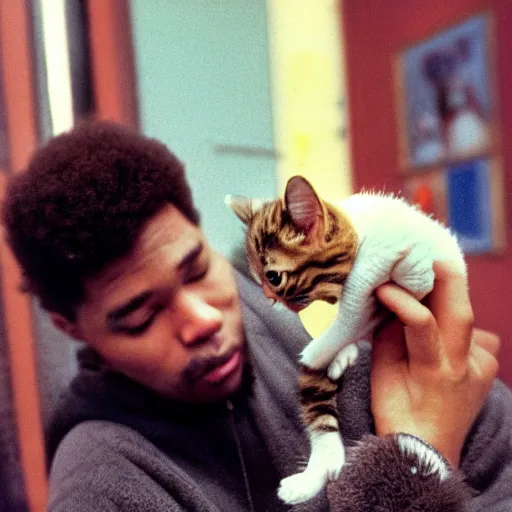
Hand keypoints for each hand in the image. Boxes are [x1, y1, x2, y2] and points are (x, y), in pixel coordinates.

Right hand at [370, 260, 498, 467]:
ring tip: (428, 289)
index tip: (381, 285)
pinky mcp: (488, 369)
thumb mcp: (383, 371)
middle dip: (445, 276)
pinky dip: (458, 330)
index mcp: (433, 368)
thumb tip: (390, 302)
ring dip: (449, 300)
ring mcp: (482, 367)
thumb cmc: (397, 411)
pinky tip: (444, 336)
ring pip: (470, 319)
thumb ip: (388, 334)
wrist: (427, 449)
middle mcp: (463, 365)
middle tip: (426, 254)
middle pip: (461, 309)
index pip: (420, 320)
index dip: (401, 297)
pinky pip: (479, 338)